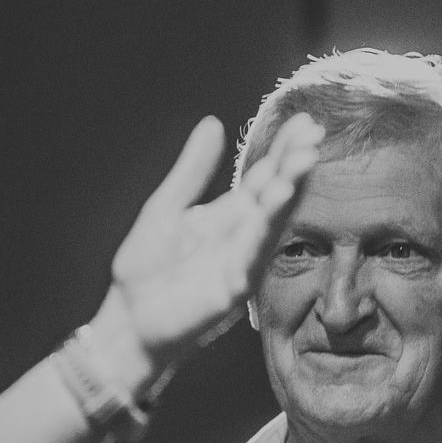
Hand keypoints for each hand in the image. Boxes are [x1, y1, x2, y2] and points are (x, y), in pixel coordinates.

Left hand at [99, 112, 320, 376]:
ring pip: (273, 222)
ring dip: (291, 191)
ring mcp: (242, 263)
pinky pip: (254, 254)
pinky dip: (267, 228)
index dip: (283, 150)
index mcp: (229, 216)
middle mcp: (243, 237)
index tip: (305, 121)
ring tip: (305, 159)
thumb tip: (213, 122)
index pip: (264, 177)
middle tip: (314, 133)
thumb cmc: (146, 270)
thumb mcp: (167, 206)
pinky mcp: (233, 289)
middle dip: (295, 164)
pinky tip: (277, 200)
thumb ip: (193, 170)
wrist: (127, 321)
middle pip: (276, 194)